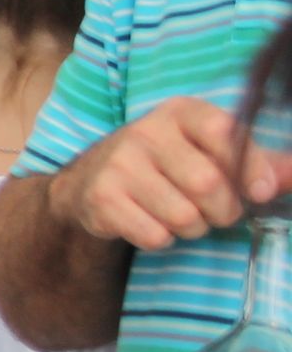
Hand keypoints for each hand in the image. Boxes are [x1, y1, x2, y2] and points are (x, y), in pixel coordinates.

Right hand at [51, 98, 287, 250]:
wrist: (92, 179)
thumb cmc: (168, 164)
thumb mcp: (209, 151)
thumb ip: (257, 162)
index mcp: (180, 112)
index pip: (224, 132)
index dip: (249, 167)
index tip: (260, 192)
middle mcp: (145, 131)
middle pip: (208, 184)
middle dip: (222, 210)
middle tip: (213, 210)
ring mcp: (118, 164)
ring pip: (182, 216)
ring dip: (192, 228)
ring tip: (180, 216)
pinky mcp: (101, 197)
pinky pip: (154, 235)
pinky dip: (162, 239)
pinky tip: (151, 222)